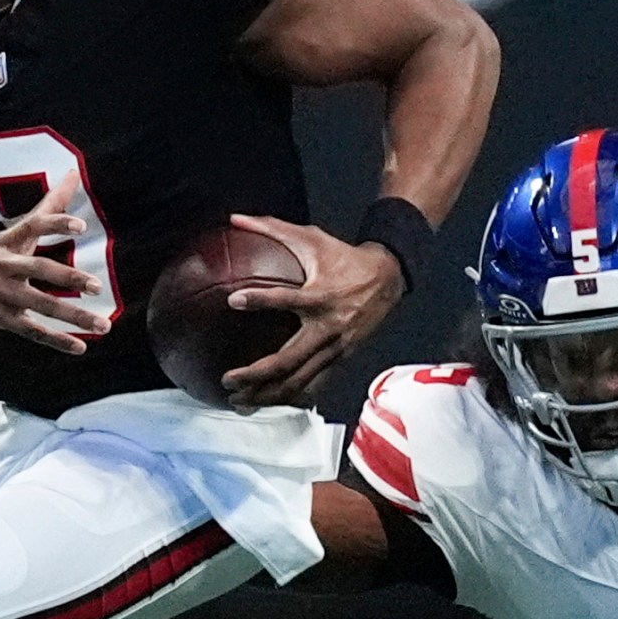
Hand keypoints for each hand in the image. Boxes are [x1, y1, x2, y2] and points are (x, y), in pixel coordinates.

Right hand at [0, 180, 108, 354]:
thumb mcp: (11, 233)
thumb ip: (46, 207)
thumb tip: (73, 174)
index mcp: (8, 242)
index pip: (32, 226)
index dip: (55, 223)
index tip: (81, 225)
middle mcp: (3, 265)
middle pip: (37, 269)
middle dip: (68, 277)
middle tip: (97, 285)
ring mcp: (0, 293)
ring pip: (39, 305)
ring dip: (72, 316)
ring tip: (102, 324)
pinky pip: (31, 330)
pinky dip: (56, 340)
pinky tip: (79, 346)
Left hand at [218, 213, 407, 407]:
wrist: (389, 278)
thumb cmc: (346, 259)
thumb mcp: (312, 239)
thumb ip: (272, 228)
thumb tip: (236, 217)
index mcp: (319, 297)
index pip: (285, 299)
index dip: (258, 300)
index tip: (233, 300)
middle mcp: (327, 328)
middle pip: (287, 361)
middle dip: (254, 375)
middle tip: (228, 380)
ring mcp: (335, 348)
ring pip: (299, 381)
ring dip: (268, 394)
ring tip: (241, 400)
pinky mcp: (342, 358)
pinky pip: (314, 384)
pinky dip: (291, 396)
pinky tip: (270, 401)